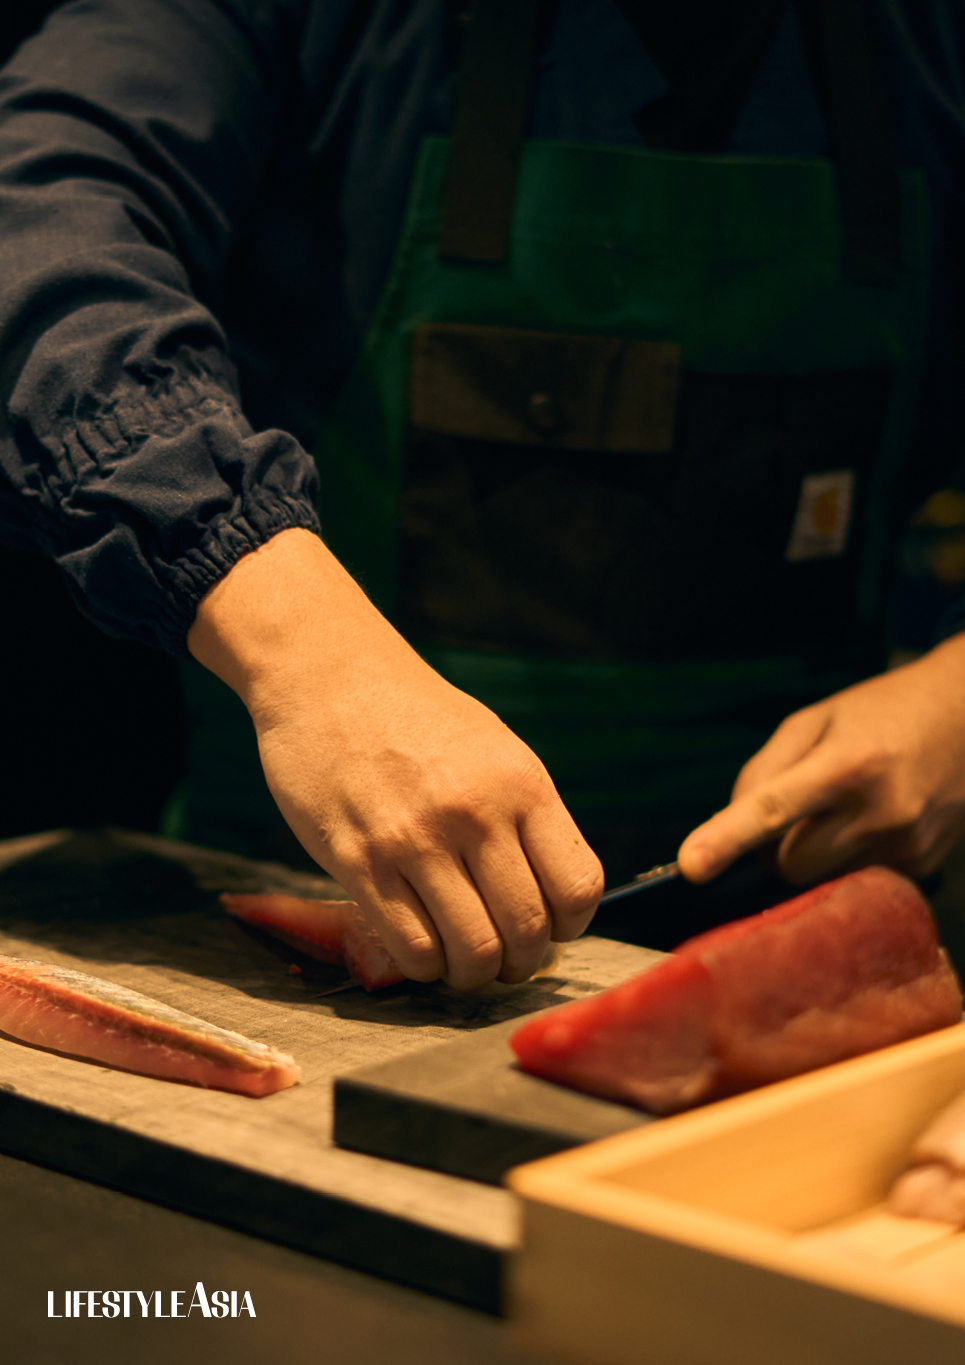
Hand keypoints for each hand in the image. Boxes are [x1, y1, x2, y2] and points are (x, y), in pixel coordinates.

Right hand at [188, 529, 602, 988]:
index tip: (548, 929)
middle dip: (520, 964)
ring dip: (472, 974)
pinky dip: (424, 968)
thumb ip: (526, 817)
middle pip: (526, 931)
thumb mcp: (494, 750)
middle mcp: (475, 813)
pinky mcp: (359, 861)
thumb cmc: (417, 719)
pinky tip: (420, 951)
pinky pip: (412, 947)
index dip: (569, 927)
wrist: (331, 677)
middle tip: (503, 962)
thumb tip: (553, 900)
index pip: (577, 888)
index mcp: (521, 784)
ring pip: (471, 952)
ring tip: (461, 963)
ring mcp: (415, 840)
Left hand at [677, 633, 964, 885]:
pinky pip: (855, 878)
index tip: (691, 866)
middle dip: (775, 847)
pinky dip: (847, 856)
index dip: (727, 839)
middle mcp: (880, 810)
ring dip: (813, 853)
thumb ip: (764, 769)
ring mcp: (905, 844)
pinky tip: (873, 819)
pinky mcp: (921, 865)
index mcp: (847, 763)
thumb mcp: (815, 719)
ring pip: (820, 879)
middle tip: (795, 810)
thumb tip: (728, 824)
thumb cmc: (881, 712)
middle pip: (788, 864)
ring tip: (843, 807)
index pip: (773, 809)